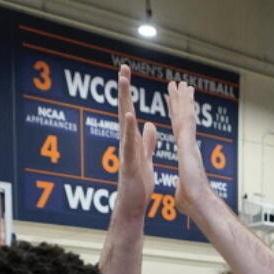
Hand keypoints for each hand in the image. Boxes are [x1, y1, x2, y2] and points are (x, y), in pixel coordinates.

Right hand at [114, 64, 157, 221]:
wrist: (132, 206)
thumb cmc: (138, 184)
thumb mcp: (146, 158)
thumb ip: (147, 142)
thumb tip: (150, 125)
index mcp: (132, 140)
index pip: (130, 111)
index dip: (129, 93)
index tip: (127, 73)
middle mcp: (126, 142)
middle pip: (124, 110)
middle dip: (124, 89)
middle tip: (123, 67)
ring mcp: (126, 151)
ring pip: (124, 122)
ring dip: (124, 101)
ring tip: (123, 82)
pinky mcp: (130, 163)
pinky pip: (129, 144)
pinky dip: (129, 129)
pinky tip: (130, 115)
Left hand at [165, 80, 211, 216]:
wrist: (198, 202)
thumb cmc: (192, 200)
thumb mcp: (182, 187)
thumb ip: (181, 183)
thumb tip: (181, 187)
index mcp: (185, 153)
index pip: (178, 130)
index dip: (176, 116)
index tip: (173, 103)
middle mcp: (189, 145)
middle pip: (183, 119)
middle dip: (180, 102)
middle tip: (178, 85)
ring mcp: (190, 143)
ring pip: (187, 116)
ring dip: (184, 99)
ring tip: (182, 83)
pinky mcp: (190, 144)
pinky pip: (188, 121)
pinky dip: (186, 106)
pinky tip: (186, 94)